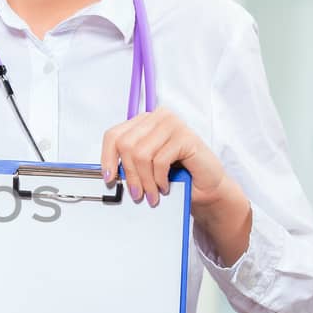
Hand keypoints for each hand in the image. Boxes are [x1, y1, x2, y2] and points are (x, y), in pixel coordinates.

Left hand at [99, 107, 230, 206]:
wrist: (205, 185)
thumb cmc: (175, 175)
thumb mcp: (145, 166)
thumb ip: (129, 162)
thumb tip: (108, 173)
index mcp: (143, 121)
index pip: (113, 135)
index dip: (107, 158)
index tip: (110, 178)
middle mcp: (157, 117)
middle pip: (126, 145)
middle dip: (129, 174)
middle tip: (136, 194)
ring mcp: (172, 124)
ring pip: (141, 154)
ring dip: (145, 181)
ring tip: (150, 195)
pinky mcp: (185, 137)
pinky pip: (160, 161)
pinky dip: (159, 179)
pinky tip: (164, 187)